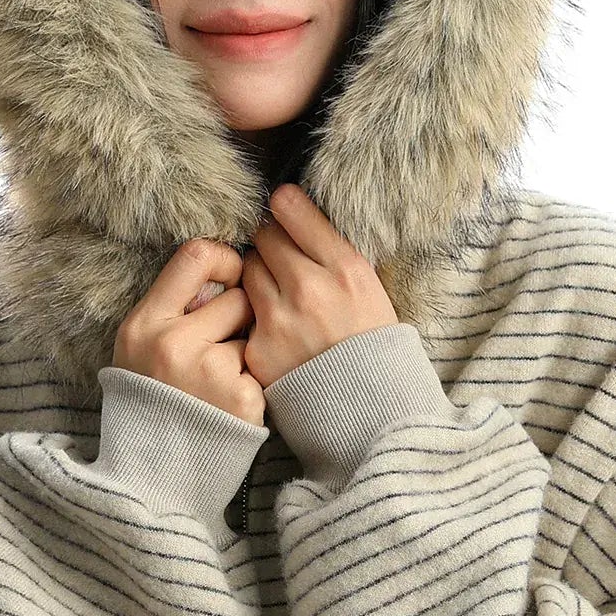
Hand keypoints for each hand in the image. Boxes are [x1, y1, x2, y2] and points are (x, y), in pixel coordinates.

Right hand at [111, 238, 265, 426]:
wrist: (156, 472)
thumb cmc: (153, 400)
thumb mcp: (141, 347)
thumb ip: (174, 308)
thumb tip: (225, 269)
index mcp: (145, 324)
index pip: (196, 256)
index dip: (224, 260)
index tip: (229, 277)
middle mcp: (174, 344)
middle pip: (237, 297)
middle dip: (238, 316)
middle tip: (219, 346)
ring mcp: (210, 373)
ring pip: (253, 334)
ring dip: (245, 352)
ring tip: (219, 382)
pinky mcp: (243, 399)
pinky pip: (262, 369)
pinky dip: (253, 383)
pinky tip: (230, 403)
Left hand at [238, 182, 399, 389]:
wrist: (370, 410)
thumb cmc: (371, 343)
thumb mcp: (370, 288)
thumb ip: (334, 252)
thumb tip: (295, 210)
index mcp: (345, 268)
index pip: (292, 210)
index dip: (284, 205)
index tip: (283, 206)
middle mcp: (309, 289)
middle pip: (264, 236)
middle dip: (272, 242)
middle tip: (283, 257)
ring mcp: (279, 320)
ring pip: (249, 270)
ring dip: (260, 274)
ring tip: (280, 293)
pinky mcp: (258, 349)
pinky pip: (244, 313)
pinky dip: (256, 316)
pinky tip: (278, 329)